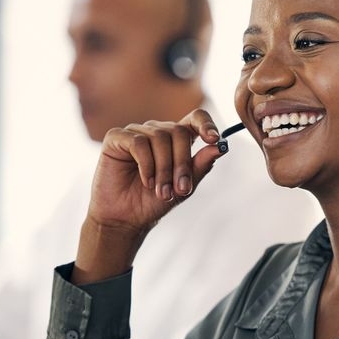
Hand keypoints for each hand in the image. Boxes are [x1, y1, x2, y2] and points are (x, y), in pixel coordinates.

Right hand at [72, 110, 224, 283]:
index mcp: (175, 140)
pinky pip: (139, 142)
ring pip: (159, 137)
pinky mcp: (117, 137)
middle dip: (182, 163)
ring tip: (161, 192)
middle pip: (179, 131)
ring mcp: (136, 132)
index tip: (214, 139)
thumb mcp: (184, 187)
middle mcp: (156, 131)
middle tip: (181, 189)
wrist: (125, 219)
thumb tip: (222, 146)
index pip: (194, 119)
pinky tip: (147, 181)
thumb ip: (201, 165)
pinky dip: (146, 164)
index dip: (206, 124)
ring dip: (164, 169)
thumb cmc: (153, 202)